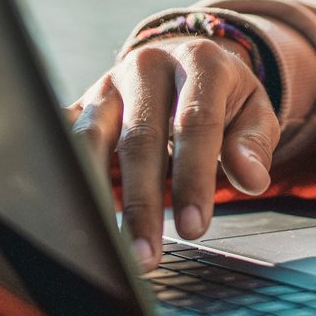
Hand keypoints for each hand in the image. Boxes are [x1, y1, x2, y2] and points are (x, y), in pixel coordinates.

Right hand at [67, 35, 276, 270]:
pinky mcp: (81, 104)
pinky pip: (62, 138)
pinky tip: (65, 210)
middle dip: (142, 203)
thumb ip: (254, 142)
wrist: (183, 59)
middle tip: (147, 255)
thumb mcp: (254, 109)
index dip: (193, 178)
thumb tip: (251, 179)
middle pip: (140, 138)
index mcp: (199, 61)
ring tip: (106, 245)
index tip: (193, 227)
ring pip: (90, 138)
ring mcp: (108, 84)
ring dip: (95, 195)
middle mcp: (147, 66)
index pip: (195, 123)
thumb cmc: (222, 95)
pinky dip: (60, 173)